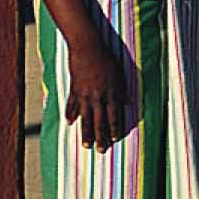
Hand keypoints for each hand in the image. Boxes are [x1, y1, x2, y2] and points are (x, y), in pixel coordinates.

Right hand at [62, 31, 127, 150]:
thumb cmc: (107, 59)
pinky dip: (70, 114)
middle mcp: (98, 97)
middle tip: (101, 151)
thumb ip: (124, 90)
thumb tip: (129, 103)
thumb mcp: (120, 73)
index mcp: (111, 93)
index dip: (114, 129)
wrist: (88, 48)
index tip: (115, 140)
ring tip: (86, 145)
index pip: (114, 116)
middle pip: (99, 121)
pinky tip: (69, 123)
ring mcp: (84, 94)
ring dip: (86, 133)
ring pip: (85, 118)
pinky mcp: (74, 89)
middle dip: (101, 137)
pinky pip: (71, 105)